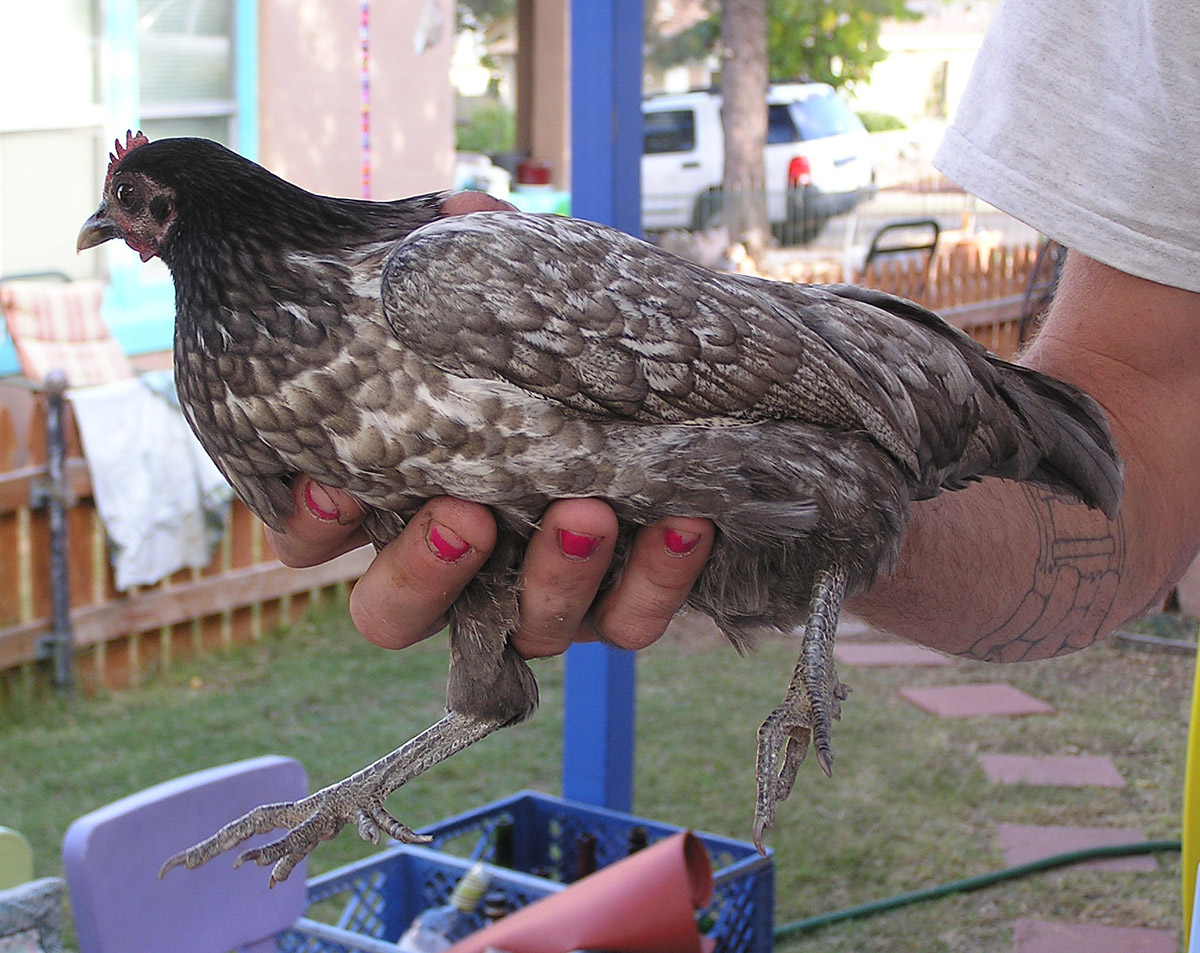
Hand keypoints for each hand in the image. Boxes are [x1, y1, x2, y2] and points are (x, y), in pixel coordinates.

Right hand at [264, 189, 712, 655]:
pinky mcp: (612, 606)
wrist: (663, 402)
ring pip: (520, 628)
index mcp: (392, 499)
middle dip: (425, 574)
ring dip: (553, 577)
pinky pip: (628, 621)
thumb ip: (472, 274)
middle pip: (393, 614)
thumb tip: (468, 214)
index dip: (311, 525)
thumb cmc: (544, 359)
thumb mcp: (502, 313)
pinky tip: (685, 523)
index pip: (313, 537)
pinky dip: (656, 581)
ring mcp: (530, 595)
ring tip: (589, 512)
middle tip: (465, 516)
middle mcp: (451, 565)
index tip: (332, 488)